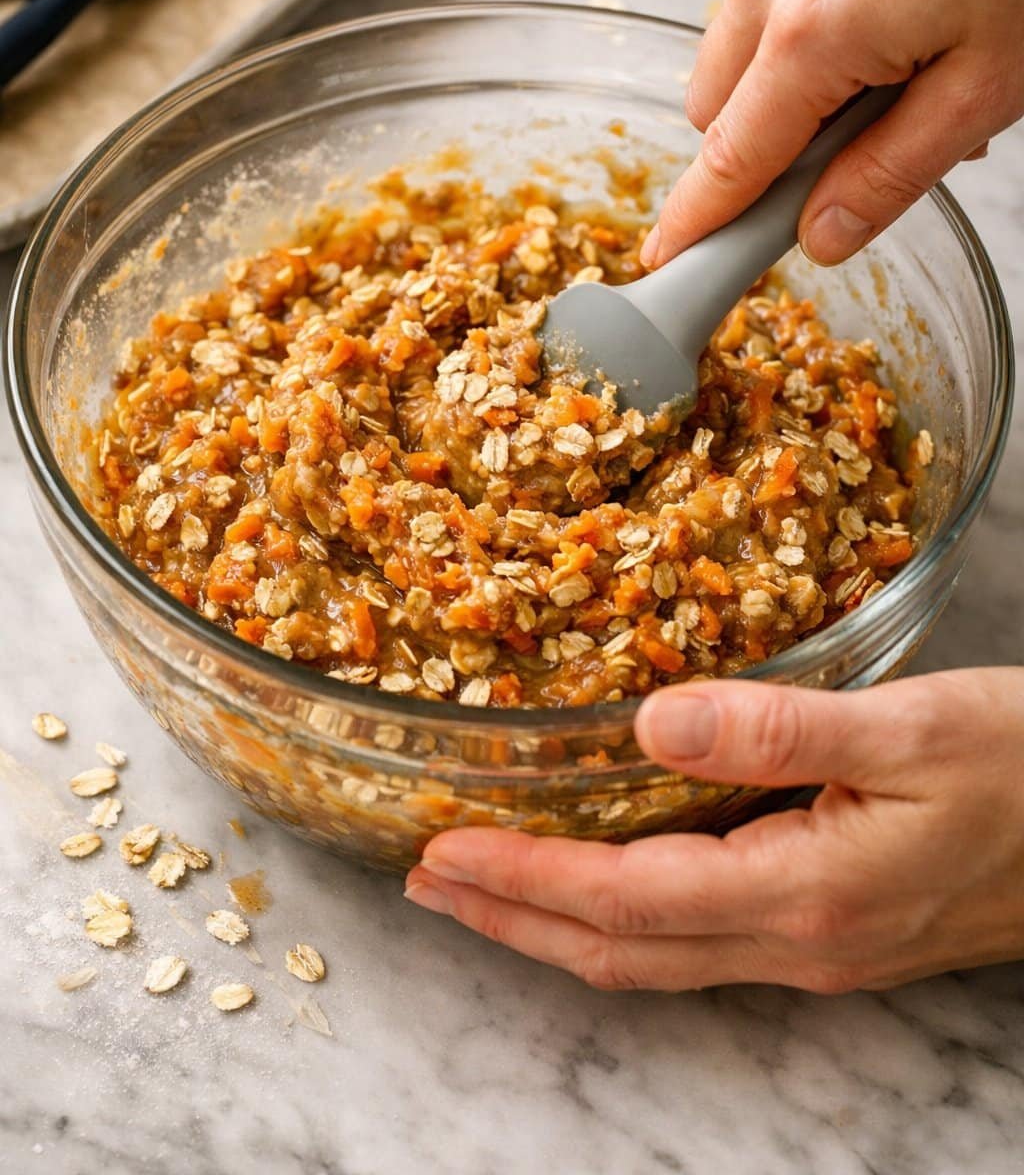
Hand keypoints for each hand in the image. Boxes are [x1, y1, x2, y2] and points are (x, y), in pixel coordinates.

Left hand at [406, 669, 1023, 990]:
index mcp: (804, 896)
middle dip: (512, 919)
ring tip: (486, 889)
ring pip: (653, 958)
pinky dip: (621, 920)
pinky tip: (605, 884)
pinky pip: (696, 943)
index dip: (523, 879)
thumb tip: (650, 724)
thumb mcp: (912, 730)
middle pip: (618, 953)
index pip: (623, 902)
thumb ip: (779, 728)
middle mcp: (796, 943)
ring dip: (556, 925)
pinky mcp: (833, 934)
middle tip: (426, 885)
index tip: (442, 852)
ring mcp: (815, 952)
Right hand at [641, 0, 1023, 269]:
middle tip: (857, 147)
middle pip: (716, 111)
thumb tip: (819, 235)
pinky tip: (879, 16)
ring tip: (888, 69)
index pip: (730, 158)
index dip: (697, 222)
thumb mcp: (984, 88)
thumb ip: (890, 174)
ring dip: (784, 87)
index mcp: (813, 28)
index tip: (666, 261)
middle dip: (764, 148)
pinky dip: (796, 30)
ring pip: (734, 53)